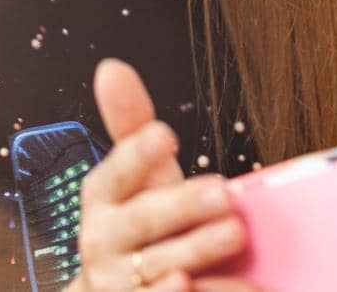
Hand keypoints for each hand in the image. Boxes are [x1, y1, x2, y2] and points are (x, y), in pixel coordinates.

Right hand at [69, 58, 263, 291]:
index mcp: (102, 198)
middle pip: (143, 221)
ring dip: (198, 250)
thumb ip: (128, 123)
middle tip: (222, 192)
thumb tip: (111, 67)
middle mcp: (106, 241)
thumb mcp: (135, 174)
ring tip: (235, 233)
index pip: (116, 173)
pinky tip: (226, 285)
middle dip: (181, 206)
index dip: (137, 155)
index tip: (165, 135)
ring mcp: (123, 283)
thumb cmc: (138, 220)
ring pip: (160, 267)